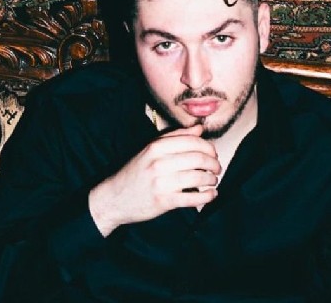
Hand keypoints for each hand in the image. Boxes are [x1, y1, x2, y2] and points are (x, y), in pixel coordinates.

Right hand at [89, 124, 219, 236]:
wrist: (114, 198)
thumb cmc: (135, 172)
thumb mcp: (150, 149)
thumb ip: (175, 137)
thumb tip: (199, 128)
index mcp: (156, 147)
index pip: (192, 141)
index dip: (209, 147)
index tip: (213, 153)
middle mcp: (159, 163)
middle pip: (199, 158)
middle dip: (214, 163)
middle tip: (217, 167)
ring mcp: (161, 183)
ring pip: (198, 177)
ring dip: (212, 179)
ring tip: (213, 180)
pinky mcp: (164, 201)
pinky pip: (193, 198)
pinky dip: (207, 196)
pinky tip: (211, 194)